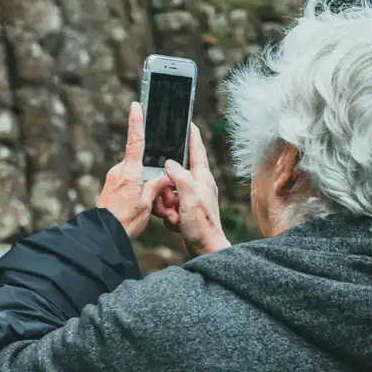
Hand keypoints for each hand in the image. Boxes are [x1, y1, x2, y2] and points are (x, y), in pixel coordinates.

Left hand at [97, 102, 172, 238]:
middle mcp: (119, 171)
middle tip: (155, 196)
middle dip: (150, 174)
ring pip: (134, 175)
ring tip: (145, 208)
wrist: (103, 235)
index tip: (136, 105)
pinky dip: (135, 192)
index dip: (136, 122)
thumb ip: (155, 187)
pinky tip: (137, 208)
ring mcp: (113, 179)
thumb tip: (162, 178)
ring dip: (143, 186)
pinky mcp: (110, 187)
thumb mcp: (146, 204)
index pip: (135, 141)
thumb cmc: (125, 221)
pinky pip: (127, 184)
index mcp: (130, 172)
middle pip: (140, 163)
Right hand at [151, 123, 230, 255]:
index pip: (196, 149)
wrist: (206, 250)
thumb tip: (169, 163)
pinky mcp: (186, 210)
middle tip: (169, 200)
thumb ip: (180, 177)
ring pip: (169, 190)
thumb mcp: (189, 198)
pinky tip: (174, 222)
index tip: (187, 122)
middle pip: (175, 173)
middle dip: (166, 185)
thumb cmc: (202, 226)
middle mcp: (198, 185)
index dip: (191, 135)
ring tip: (172, 214)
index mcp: (202, 177)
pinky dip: (168, 213)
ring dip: (166, 202)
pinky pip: (170, 205)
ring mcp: (192, 198)